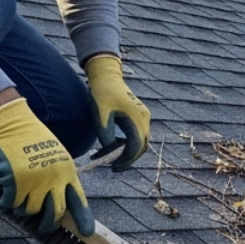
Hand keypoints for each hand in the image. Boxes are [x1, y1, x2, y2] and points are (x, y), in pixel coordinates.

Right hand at [0, 97, 93, 235]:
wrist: (13, 124)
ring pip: (30, 210)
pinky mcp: (16, 181)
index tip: (87, 232)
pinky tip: (7, 193)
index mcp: (67, 172)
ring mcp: (35, 181)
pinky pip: (11, 203)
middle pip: (54, 213)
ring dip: (23, 209)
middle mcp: (54, 178)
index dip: (83, 218)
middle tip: (44, 229)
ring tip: (19, 197)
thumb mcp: (55, 156)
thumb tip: (57, 205)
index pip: (78, 200)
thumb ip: (59, 178)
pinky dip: (7, 201)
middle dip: (48, 225)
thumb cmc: (33, 140)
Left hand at [84, 54, 149, 169]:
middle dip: (128, 159)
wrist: (106, 76)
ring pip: (140, 141)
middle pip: (141, 146)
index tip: (114, 167)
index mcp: (136, 118)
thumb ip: (106, 136)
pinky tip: (112, 145)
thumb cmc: (102, 94)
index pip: (136, 146)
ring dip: (127, 151)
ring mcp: (144, 115)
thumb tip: (111, 152)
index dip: (126, 159)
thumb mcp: (100, 117)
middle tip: (113, 167)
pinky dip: (127, 142)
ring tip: (109, 156)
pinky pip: (137, 133)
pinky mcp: (140, 114)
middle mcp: (144, 118)